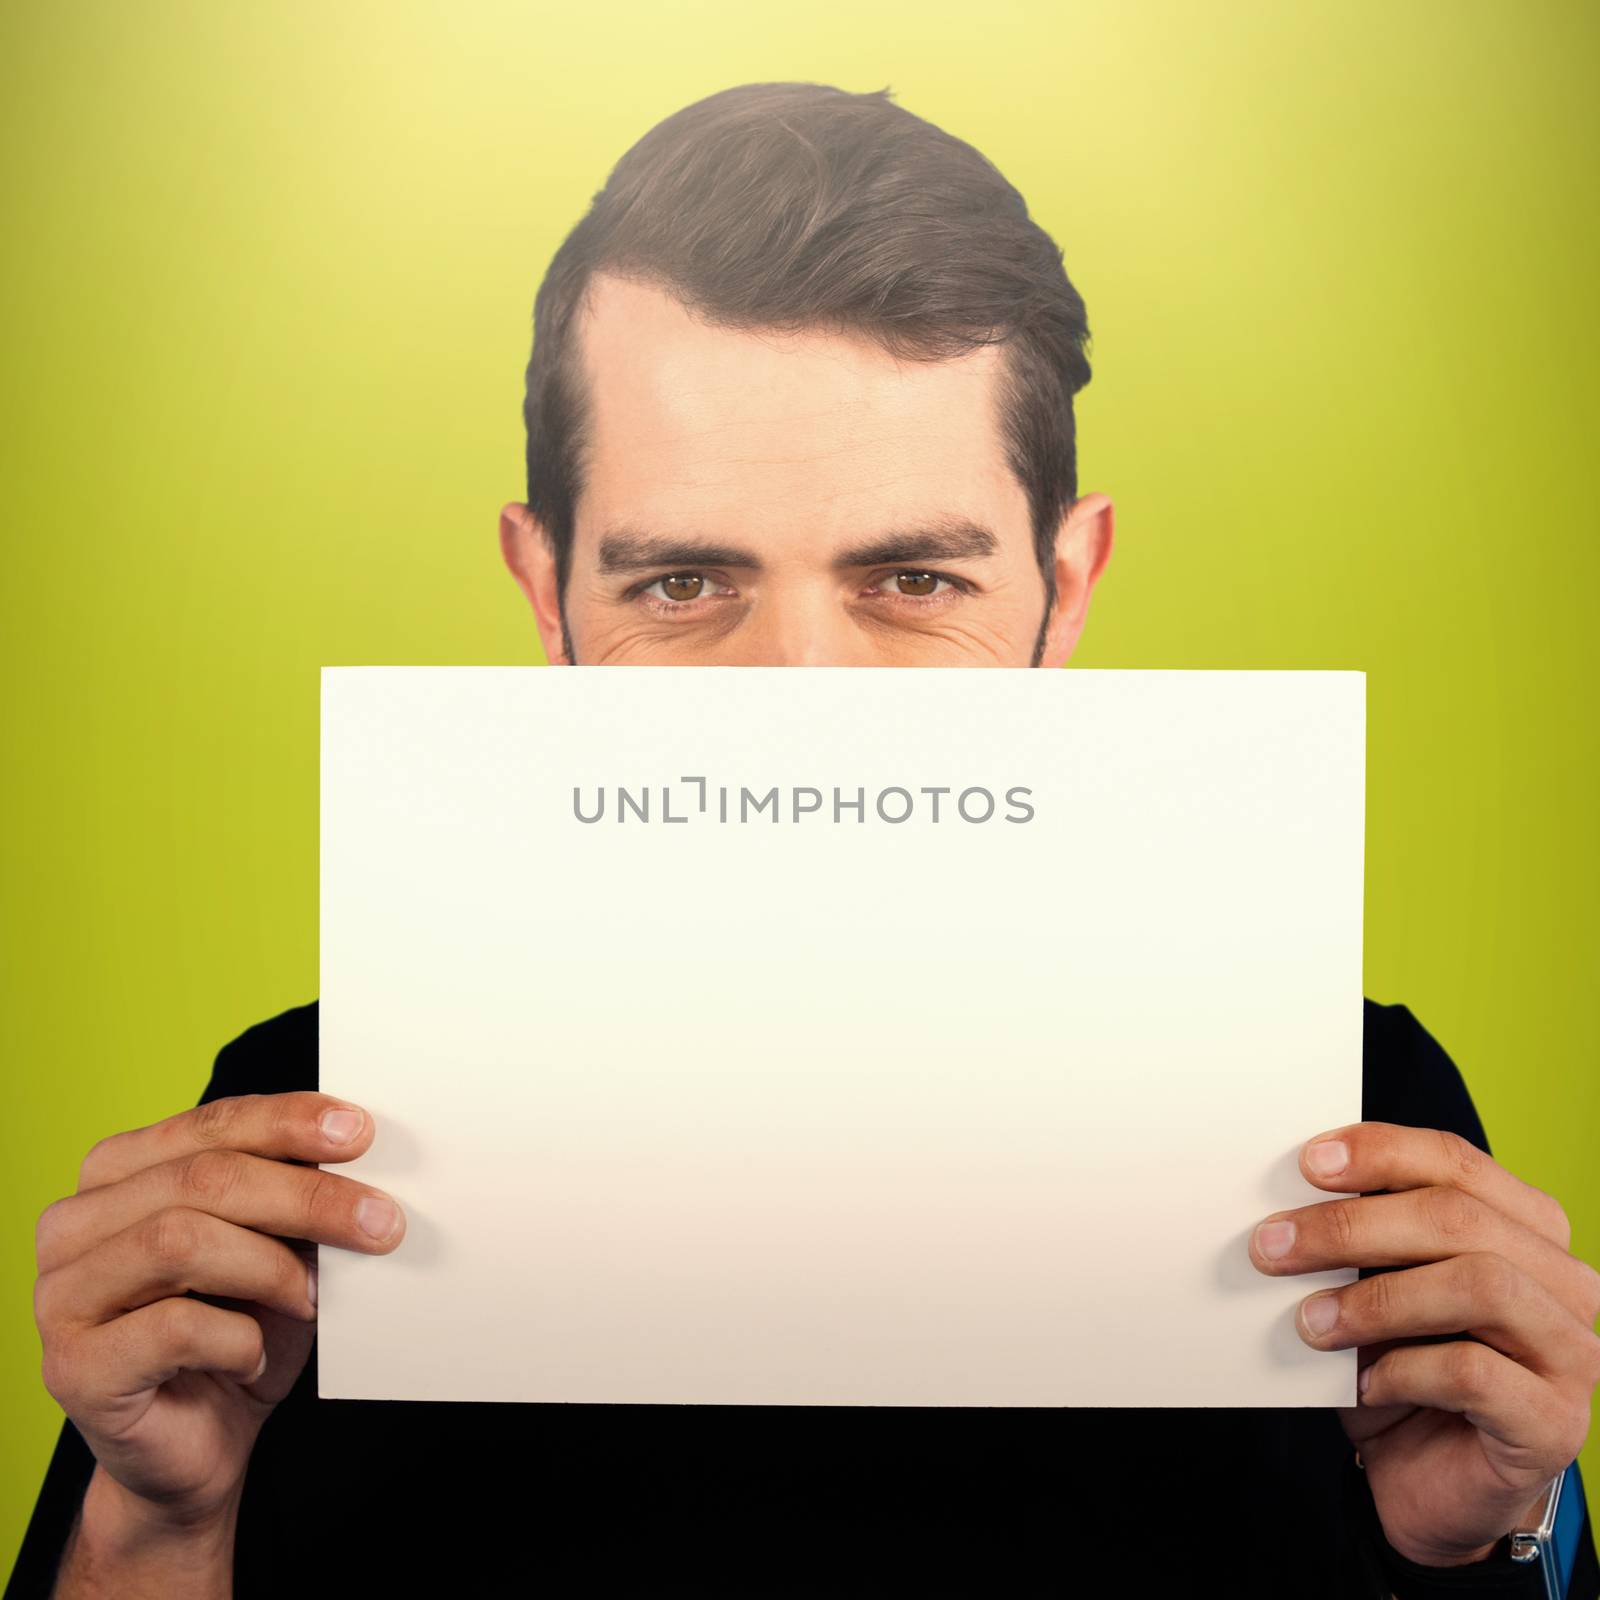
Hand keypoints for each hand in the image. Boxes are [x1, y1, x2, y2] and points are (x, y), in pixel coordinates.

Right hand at [34, 1092, 406, 1538]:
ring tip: (312, 1299)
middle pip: (203, 1178)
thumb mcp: (275, 1246)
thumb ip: (291, 1195)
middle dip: (307, 1197)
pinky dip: (238, 1339)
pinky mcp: (73, 1366)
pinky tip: (251, 1358)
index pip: (212, 1123)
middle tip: (382, 1222)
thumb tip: (355, 1152)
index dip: (289, 1121)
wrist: (198, 1446)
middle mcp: (73, 1223)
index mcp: (117, 1172)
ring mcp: (60, 1295)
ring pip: (181, 1240)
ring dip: (273, 1268)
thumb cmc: (237, 1330)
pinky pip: (173, 1328)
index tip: (360, 1132)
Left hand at [1248, 1122, 1599, 1564]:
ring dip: (1376, 1298)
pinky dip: (1402, 1369)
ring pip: (1479, 1285)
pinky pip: (1474, 1372)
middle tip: (1273, 1247)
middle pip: (1459, 1218)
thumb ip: (1359, 1239)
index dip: (1381, 1152)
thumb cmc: (1400, 1366)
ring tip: (1308, 1320)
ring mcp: (1569, 1351)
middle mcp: (1562, 1281)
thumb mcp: (1373, 1287)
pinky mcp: (1553, 1420)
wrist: (1425, 1479)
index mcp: (1525, 1228)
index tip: (1308, 1162)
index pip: (1456, 1162)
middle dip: (1351, 1225)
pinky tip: (1362, 1383)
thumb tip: (1291, 1203)